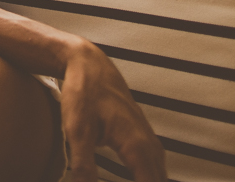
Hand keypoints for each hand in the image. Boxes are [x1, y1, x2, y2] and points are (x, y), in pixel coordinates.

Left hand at [60, 39, 165, 181]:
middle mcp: (151, 150)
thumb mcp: (76, 131)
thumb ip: (82, 166)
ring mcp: (151, 145)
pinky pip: (152, 174)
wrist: (89, 65)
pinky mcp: (144, 144)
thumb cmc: (83, 94)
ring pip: (157, 181)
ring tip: (115, 181)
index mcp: (138, 149)